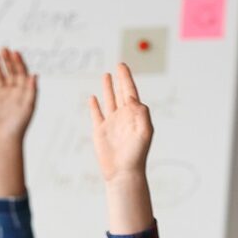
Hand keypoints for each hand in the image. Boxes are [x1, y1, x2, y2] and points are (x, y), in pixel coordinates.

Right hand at [0, 48, 37, 148]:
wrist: (4, 141)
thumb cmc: (19, 126)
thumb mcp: (28, 107)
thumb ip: (31, 91)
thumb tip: (34, 74)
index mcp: (23, 92)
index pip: (21, 73)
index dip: (18, 62)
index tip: (14, 52)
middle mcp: (12, 93)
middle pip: (10, 72)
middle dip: (7, 61)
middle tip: (3, 49)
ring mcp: (0, 97)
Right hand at [88, 64, 151, 180]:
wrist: (123, 172)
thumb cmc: (137, 154)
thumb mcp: (145, 132)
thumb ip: (141, 113)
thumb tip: (132, 98)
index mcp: (134, 115)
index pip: (130, 91)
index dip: (126, 78)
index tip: (122, 66)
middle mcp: (123, 116)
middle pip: (121, 93)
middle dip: (119, 79)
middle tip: (118, 65)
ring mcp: (111, 123)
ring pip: (109, 100)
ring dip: (107, 88)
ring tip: (106, 75)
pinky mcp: (99, 131)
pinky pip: (96, 114)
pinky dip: (94, 106)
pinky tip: (93, 98)